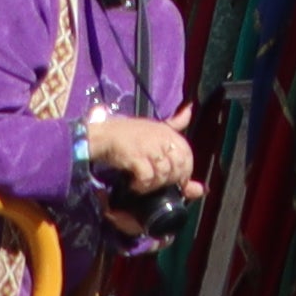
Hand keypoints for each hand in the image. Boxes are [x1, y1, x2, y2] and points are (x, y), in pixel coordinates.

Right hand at [82, 112, 198, 202]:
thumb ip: (175, 122)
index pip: (188, 155)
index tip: (177, 182)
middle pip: (178, 166)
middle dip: (170, 180)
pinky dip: (142, 185)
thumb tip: (190, 110)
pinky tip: (134, 186)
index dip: (185, 172)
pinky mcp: (136, 157)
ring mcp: (150, 148)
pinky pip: (147, 177)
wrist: (104, 135)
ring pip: (164, 173)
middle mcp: (163, 139)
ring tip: (143, 186)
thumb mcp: (156, 124)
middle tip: (157, 185)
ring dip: (154, 185)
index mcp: (170, 133)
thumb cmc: (130, 132)